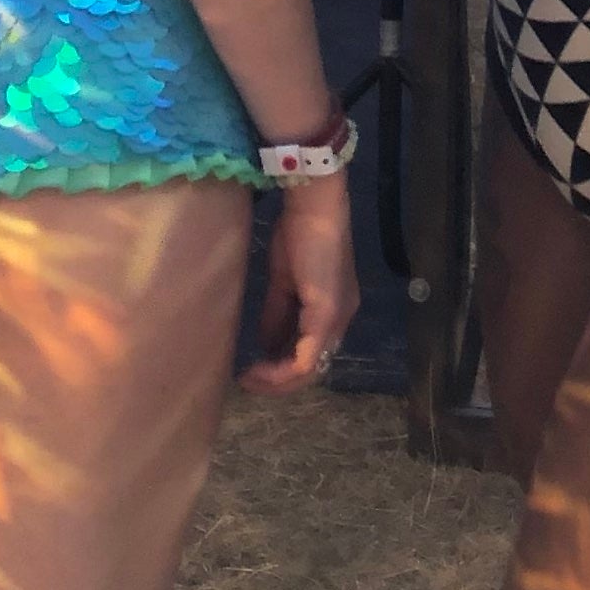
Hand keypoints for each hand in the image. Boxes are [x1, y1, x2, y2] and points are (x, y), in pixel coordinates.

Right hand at [242, 179, 358, 393]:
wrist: (313, 208)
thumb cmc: (299, 234)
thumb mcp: (284, 282)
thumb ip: (277, 315)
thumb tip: (266, 345)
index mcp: (333, 310)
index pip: (312, 352)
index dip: (281, 366)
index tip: (252, 368)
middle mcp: (342, 320)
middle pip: (313, 368)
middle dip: (277, 380)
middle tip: (248, 381)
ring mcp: (337, 319)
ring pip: (310, 369)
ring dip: (276, 379)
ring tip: (249, 378)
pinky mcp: (327, 315)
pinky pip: (306, 359)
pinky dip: (281, 370)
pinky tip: (258, 368)